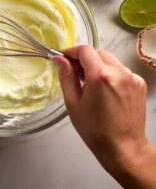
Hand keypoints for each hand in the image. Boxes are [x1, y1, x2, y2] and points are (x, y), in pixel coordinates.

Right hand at [53, 46, 155, 187]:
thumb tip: (59, 59)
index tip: (63, 57)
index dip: (71, 51)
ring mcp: (132, 77)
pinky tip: (104, 89)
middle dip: (84, 58)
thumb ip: (66, 76)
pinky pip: (120, 70)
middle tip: (74, 72)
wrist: (123, 148)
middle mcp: (119, 72)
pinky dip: (110, 73)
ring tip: (89, 82)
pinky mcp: (139, 83)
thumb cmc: (94, 129)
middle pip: (98, 53)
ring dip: (97, 65)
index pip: (85, 50)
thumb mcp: (73, 102)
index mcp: (100, 76)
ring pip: (110, 60)